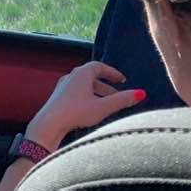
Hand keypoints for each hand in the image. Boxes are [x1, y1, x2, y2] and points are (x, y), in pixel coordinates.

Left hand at [25, 62, 145, 150]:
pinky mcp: (58, 97)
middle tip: (118, 96)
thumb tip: (141, 93)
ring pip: (84, 86)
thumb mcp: (103, 107)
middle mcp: (71, 76)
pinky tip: (92, 111)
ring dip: (97, 94)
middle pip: (92, 77)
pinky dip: (88, 98)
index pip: (99, 66)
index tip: (122, 80)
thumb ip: (122, 100)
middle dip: (107, 86)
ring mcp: (63, 86)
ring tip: (107, 106)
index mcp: (81, 73)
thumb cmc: (75, 113)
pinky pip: (77, 93)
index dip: (112, 72)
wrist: (49, 124)